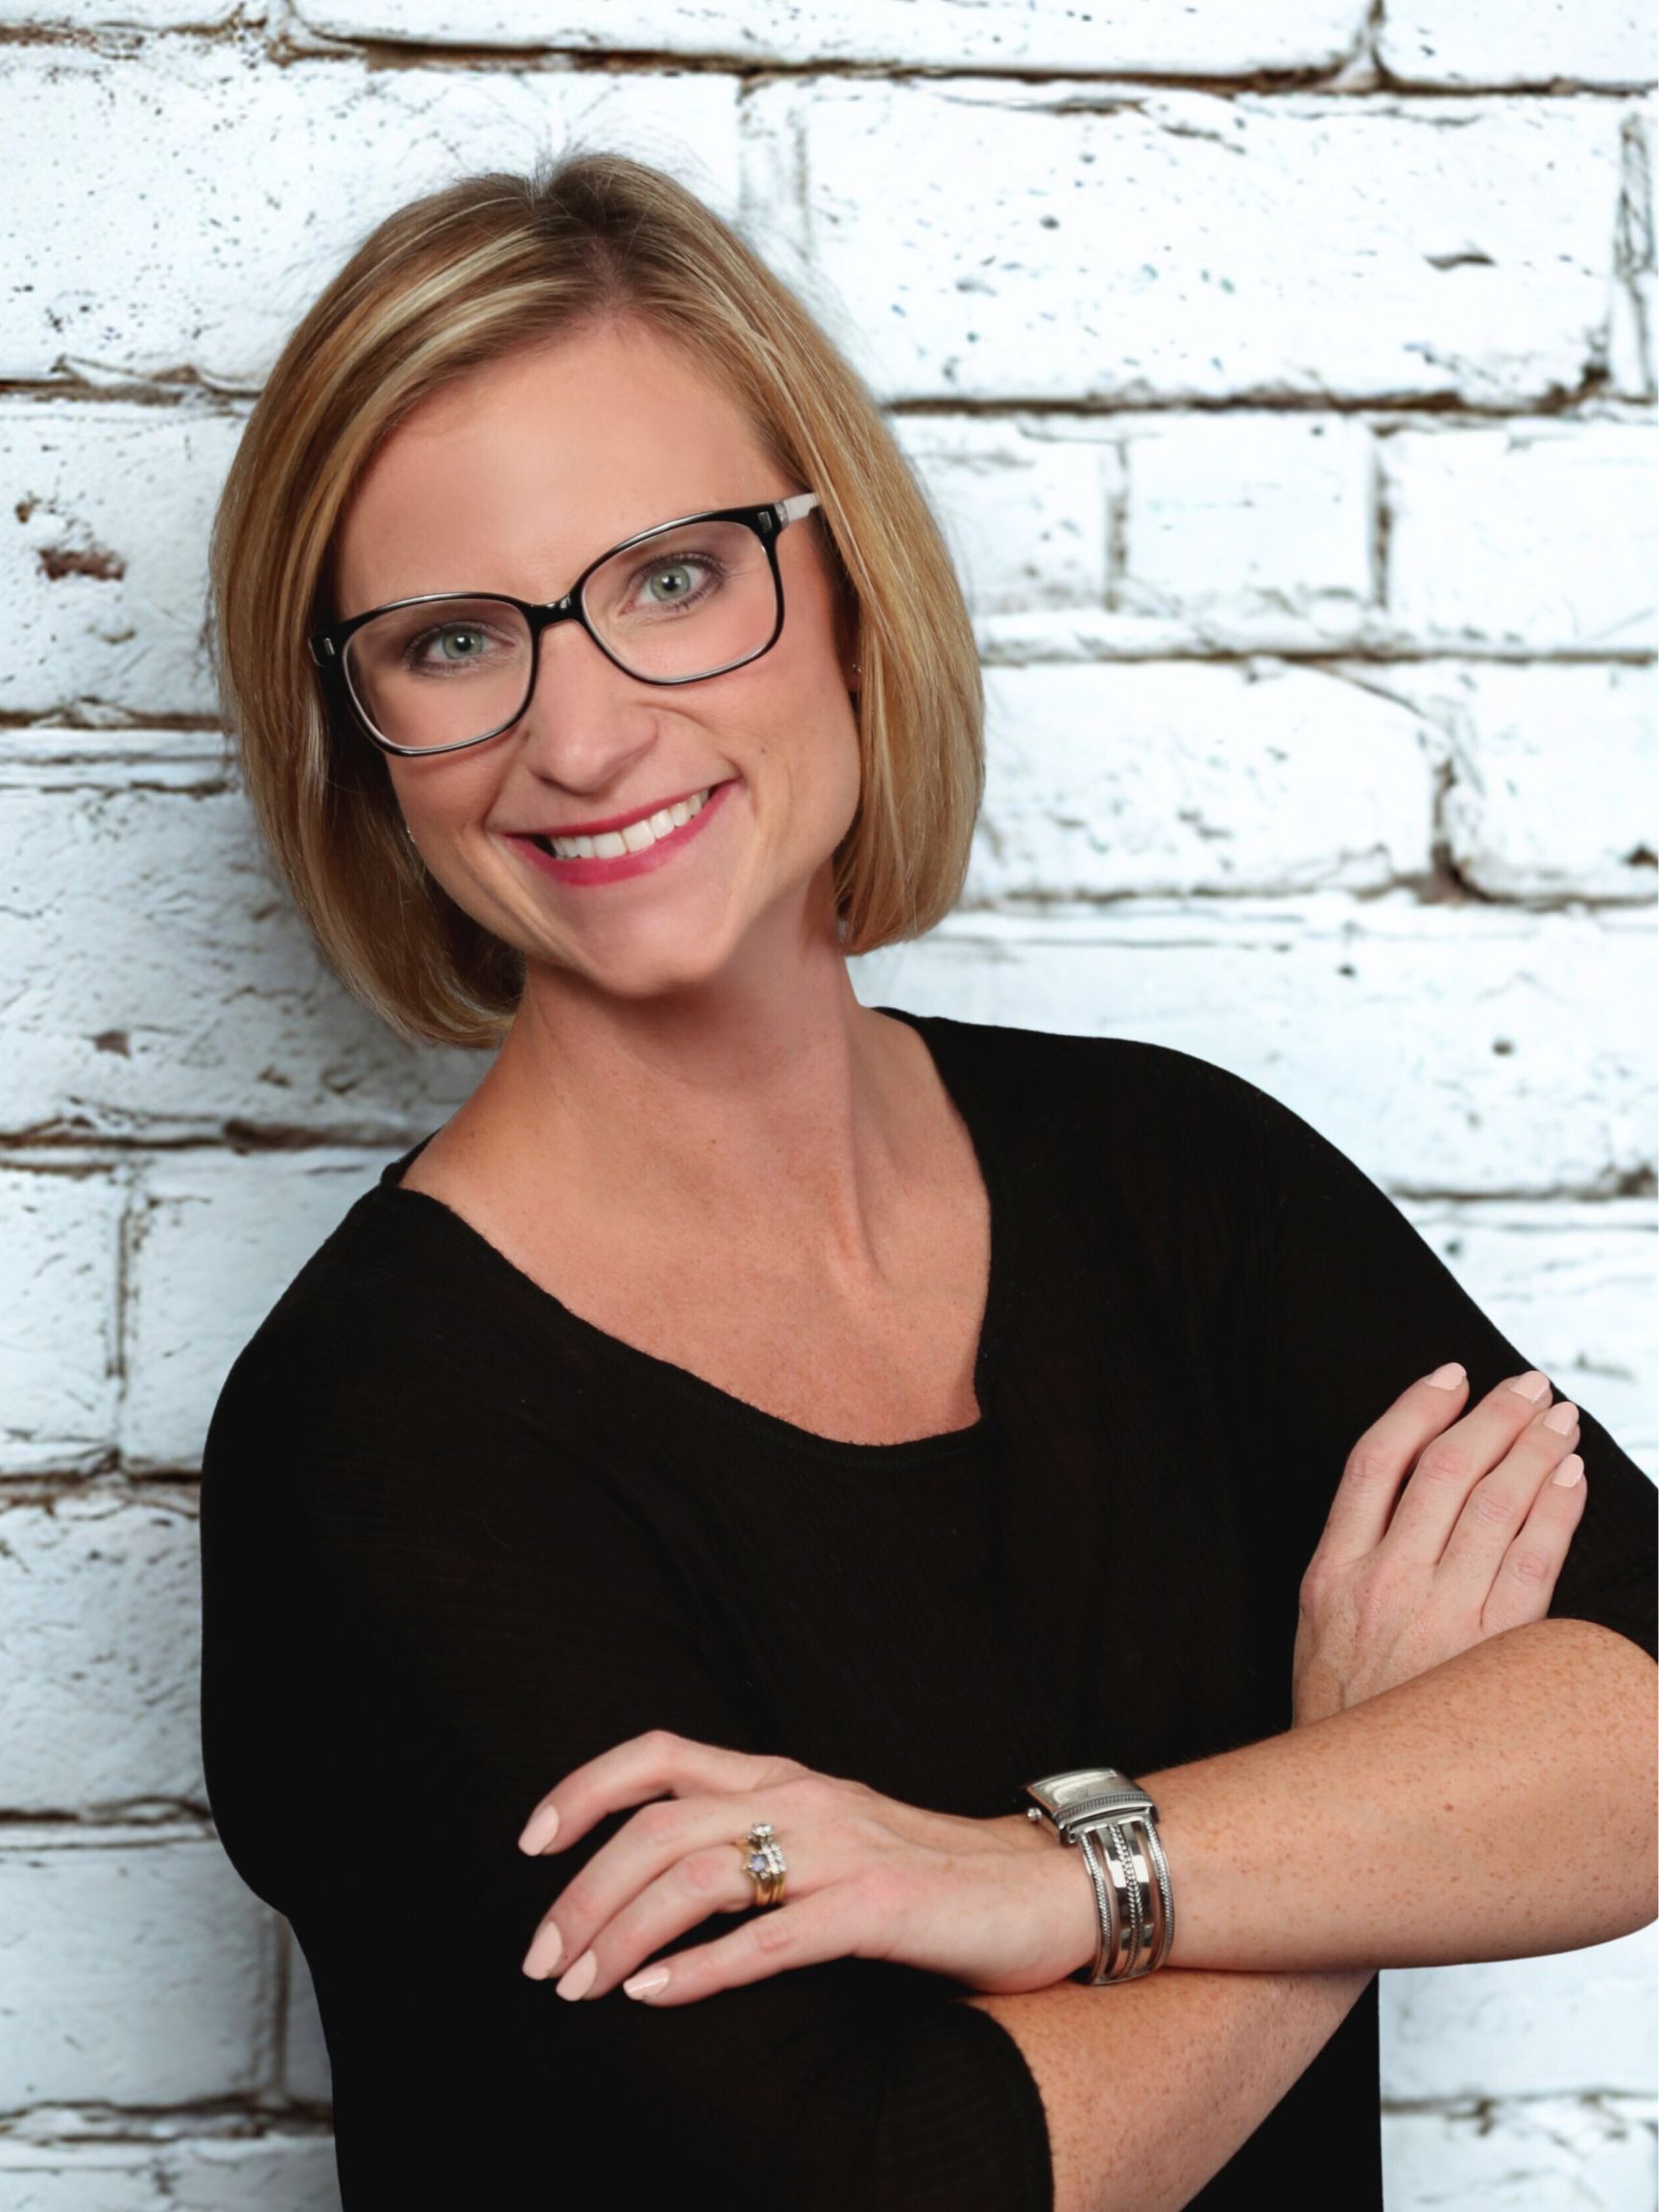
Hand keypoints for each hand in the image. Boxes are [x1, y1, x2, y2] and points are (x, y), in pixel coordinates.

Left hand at [513, 1730, 1095, 2007]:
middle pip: (658, 1825)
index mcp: (784, 1777)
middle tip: (542, 1961)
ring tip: (580, 1987)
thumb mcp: (830, 1839)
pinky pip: (771, 1937)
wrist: (1047, 1888)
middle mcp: (802, 1799)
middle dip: (582, 1891)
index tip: (529, 1842)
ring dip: (623, 1933)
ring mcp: (841, 1850)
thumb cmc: (930, 1876)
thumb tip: (657, 1885)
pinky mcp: (880, 1909)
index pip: (659, 1753)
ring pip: (699, 1873)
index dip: (584, 1787)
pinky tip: (655, 1997)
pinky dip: (702, 1968)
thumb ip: (759, 1842)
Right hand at [1292, 1362, 1587, 1727]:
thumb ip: (1354, 1562)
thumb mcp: (1318, 1630)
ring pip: (1493, 1505)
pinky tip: (1570, 1479)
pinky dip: (1555, 1511)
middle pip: (1444, 1470)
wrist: (1354, 1807)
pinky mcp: (1493, 1652)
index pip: (1374, 1462)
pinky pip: (1533, 1561)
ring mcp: (1440, 1616)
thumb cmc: (1345, 1718)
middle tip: (1527, 1386)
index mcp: (1332, 1574)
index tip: (1451, 1377)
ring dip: (1532, 1451)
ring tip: (1559, 1420)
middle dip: (1493, 1417)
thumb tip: (1408, 1498)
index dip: (1415, 1407)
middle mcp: (1384, 1584)